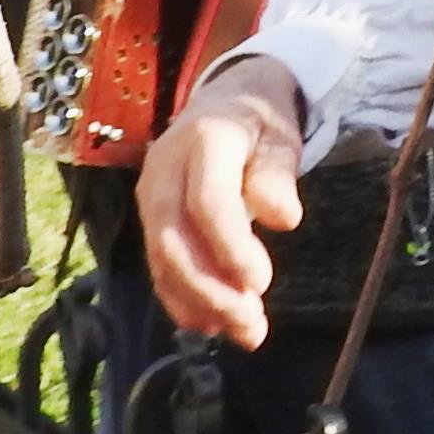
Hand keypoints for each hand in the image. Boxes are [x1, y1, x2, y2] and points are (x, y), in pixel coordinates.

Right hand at [140, 57, 305, 350]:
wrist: (224, 100)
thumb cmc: (259, 120)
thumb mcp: (280, 134)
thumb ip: (278, 173)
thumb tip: (284, 218)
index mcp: (203, 141)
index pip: (207, 201)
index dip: (230, 246)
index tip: (262, 283)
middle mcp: (164, 170)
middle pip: (174, 239)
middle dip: (210, 290)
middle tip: (252, 326)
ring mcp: (151, 196)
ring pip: (162, 259)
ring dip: (199, 303)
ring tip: (242, 333)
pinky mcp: (150, 218)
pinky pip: (157, 264)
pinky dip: (181, 298)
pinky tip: (210, 324)